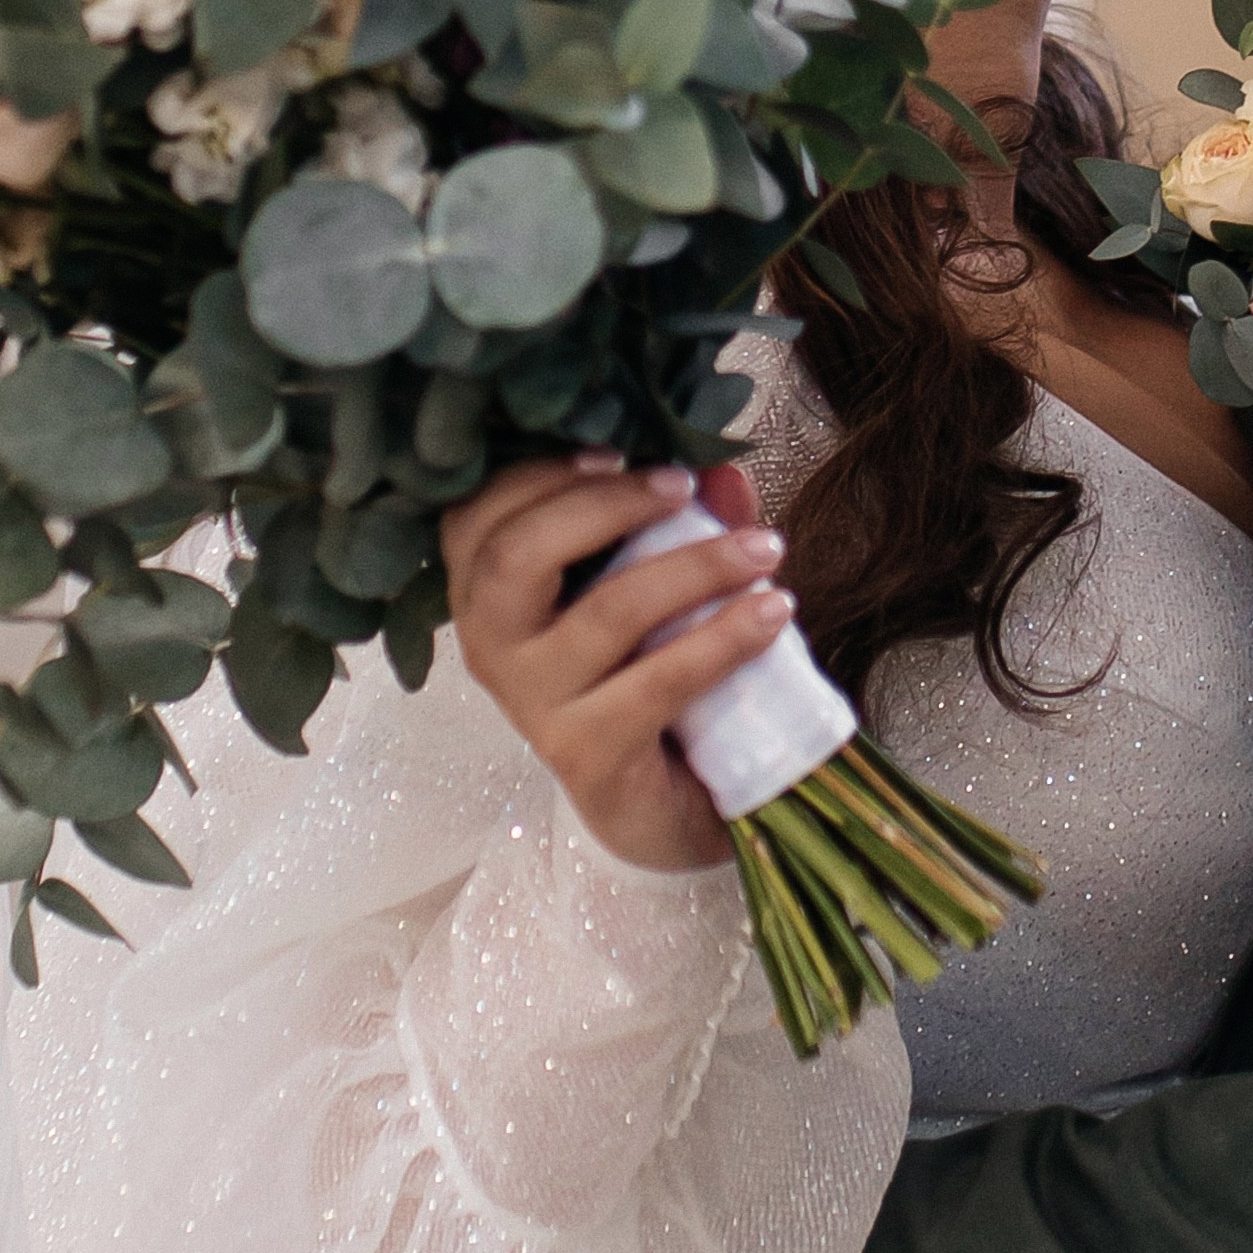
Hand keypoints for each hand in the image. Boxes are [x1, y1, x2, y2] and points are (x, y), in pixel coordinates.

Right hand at [443, 454, 791, 871]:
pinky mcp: (587, 752)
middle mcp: (491, 649)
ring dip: (696, 567)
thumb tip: (726, 470)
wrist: (662, 802)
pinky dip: (724, 637)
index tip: (621, 450)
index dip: (541, 474)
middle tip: (684, 486)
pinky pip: (659, 681)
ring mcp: (535, 705)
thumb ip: (681, 525)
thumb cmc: (645, 674)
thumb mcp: (658, 588)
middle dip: (608, 505)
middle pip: (517, 555)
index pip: (477, 516)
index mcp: (486, 597)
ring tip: (765, 550)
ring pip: (606, 612)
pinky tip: (774, 610)